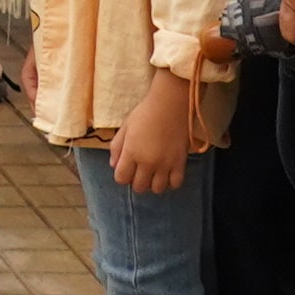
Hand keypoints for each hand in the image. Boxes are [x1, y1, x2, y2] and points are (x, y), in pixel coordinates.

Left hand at [110, 70, 207, 195]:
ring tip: (154, 172)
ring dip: (153, 183)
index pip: (121, 179)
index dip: (122, 176)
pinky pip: (175, 184)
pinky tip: (167, 173)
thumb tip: (114, 165)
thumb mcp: (125, 127)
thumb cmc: (145, 113)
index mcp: (131, 153)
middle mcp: (147, 162)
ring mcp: (165, 165)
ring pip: (157, 189)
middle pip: (139, 187)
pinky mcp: (180, 163)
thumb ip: (116, 147)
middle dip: (136, 181)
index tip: (126, 169)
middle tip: (140, 170)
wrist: (171, 104)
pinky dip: (170, 182)